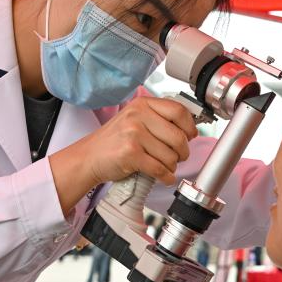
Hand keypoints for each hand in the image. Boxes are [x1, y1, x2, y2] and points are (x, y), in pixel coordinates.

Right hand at [48, 96, 197, 213]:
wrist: (89, 157)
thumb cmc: (114, 140)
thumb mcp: (135, 119)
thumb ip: (158, 119)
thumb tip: (189, 128)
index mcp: (142, 104)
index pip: (179, 111)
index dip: (190, 126)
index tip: (191, 135)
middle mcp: (138, 116)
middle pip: (178, 136)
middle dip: (183, 152)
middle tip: (179, 156)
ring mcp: (134, 134)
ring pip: (170, 155)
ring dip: (171, 166)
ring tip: (163, 166)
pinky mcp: (130, 154)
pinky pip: (159, 169)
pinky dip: (166, 176)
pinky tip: (163, 177)